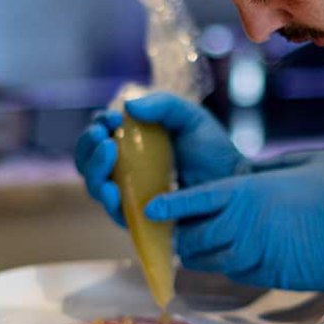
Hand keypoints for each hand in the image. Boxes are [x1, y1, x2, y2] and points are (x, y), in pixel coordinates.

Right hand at [74, 92, 248, 225]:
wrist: (235, 185)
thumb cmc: (213, 151)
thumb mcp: (190, 118)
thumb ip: (163, 105)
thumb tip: (128, 107)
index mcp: (132, 142)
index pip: (101, 133)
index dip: (98, 124)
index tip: (112, 118)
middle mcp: (125, 169)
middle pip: (88, 159)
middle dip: (88, 146)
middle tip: (103, 136)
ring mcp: (129, 194)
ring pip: (94, 184)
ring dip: (94, 168)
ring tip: (108, 153)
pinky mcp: (139, 219)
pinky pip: (114, 211)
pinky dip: (108, 199)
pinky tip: (113, 189)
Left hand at [145, 149, 323, 290]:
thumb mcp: (303, 160)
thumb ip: (266, 167)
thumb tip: (248, 171)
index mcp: (248, 193)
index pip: (192, 202)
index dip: (168, 205)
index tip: (150, 207)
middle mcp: (245, 227)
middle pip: (191, 238)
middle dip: (183, 233)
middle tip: (185, 224)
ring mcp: (256, 256)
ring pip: (208, 260)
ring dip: (203, 251)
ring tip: (208, 238)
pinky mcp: (269, 276)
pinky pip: (234, 272)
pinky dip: (228, 263)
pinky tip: (238, 251)